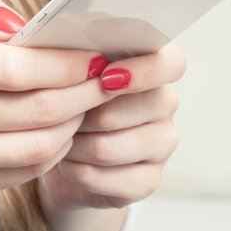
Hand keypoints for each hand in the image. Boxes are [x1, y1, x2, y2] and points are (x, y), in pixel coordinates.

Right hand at [0, 0, 110, 198]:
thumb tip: (20, 24)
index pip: (17, 68)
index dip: (66, 63)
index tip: (94, 54)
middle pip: (39, 109)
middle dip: (85, 93)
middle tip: (107, 79)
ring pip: (40, 145)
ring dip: (76, 123)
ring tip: (87, 103)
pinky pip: (27, 170)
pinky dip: (55, 149)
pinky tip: (62, 128)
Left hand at [39, 45, 186, 210]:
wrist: (58, 158)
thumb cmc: (61, 104)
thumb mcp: (61, 75)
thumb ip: (70, 57)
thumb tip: (62, 50)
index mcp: (151, 68)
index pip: (172, 63)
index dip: (144, 71)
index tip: (105, 79)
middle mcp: (164, 104)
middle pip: (132, 110)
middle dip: (84, 115)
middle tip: (60, 116)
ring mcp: (162, 144)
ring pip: (109, 147)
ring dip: (73, 146)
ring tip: (59, 140)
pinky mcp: (149, 181)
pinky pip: (105, 178)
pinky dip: (76, 172)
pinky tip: (68, 165)